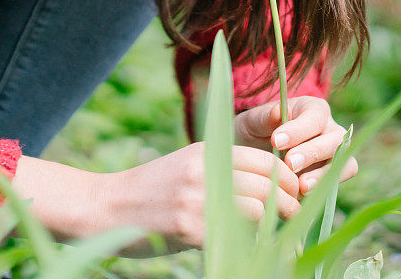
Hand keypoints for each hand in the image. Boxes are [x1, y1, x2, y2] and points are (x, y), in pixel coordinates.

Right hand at [13, 144, 300, 256]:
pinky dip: (252, 244)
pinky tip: (252, 249)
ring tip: (278, 236)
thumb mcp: (184, 168)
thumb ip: (217, 172)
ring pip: (259, 208)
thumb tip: (263, 189)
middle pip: (267, 184)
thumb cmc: (149, 191)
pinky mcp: (189, 226)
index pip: (261, 160)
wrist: (106, 206)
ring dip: (275, 224)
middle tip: (294, 217)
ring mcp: (197, 197)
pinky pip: (237, 235)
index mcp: (203, 151)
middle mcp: (203, 169)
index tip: (293, 194)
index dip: (284, 178)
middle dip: (289, 202)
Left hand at [234, 96, 357, 195]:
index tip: (276, 142)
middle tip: (289, 164)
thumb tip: (277, 111)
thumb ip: (265, 117)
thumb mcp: (254, 121)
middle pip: (335, 139)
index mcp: (311, 108)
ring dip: (324, 174)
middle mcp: (329, 128)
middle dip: (312, 152)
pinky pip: (339, 180)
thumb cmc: (255, 130)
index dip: (298, 130)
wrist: (253, 153)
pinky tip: (304, 193)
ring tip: (301, 186)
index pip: (314, 116)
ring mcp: (335, 152)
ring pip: (345, 161)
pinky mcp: (334, 174)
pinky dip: (324, 187)